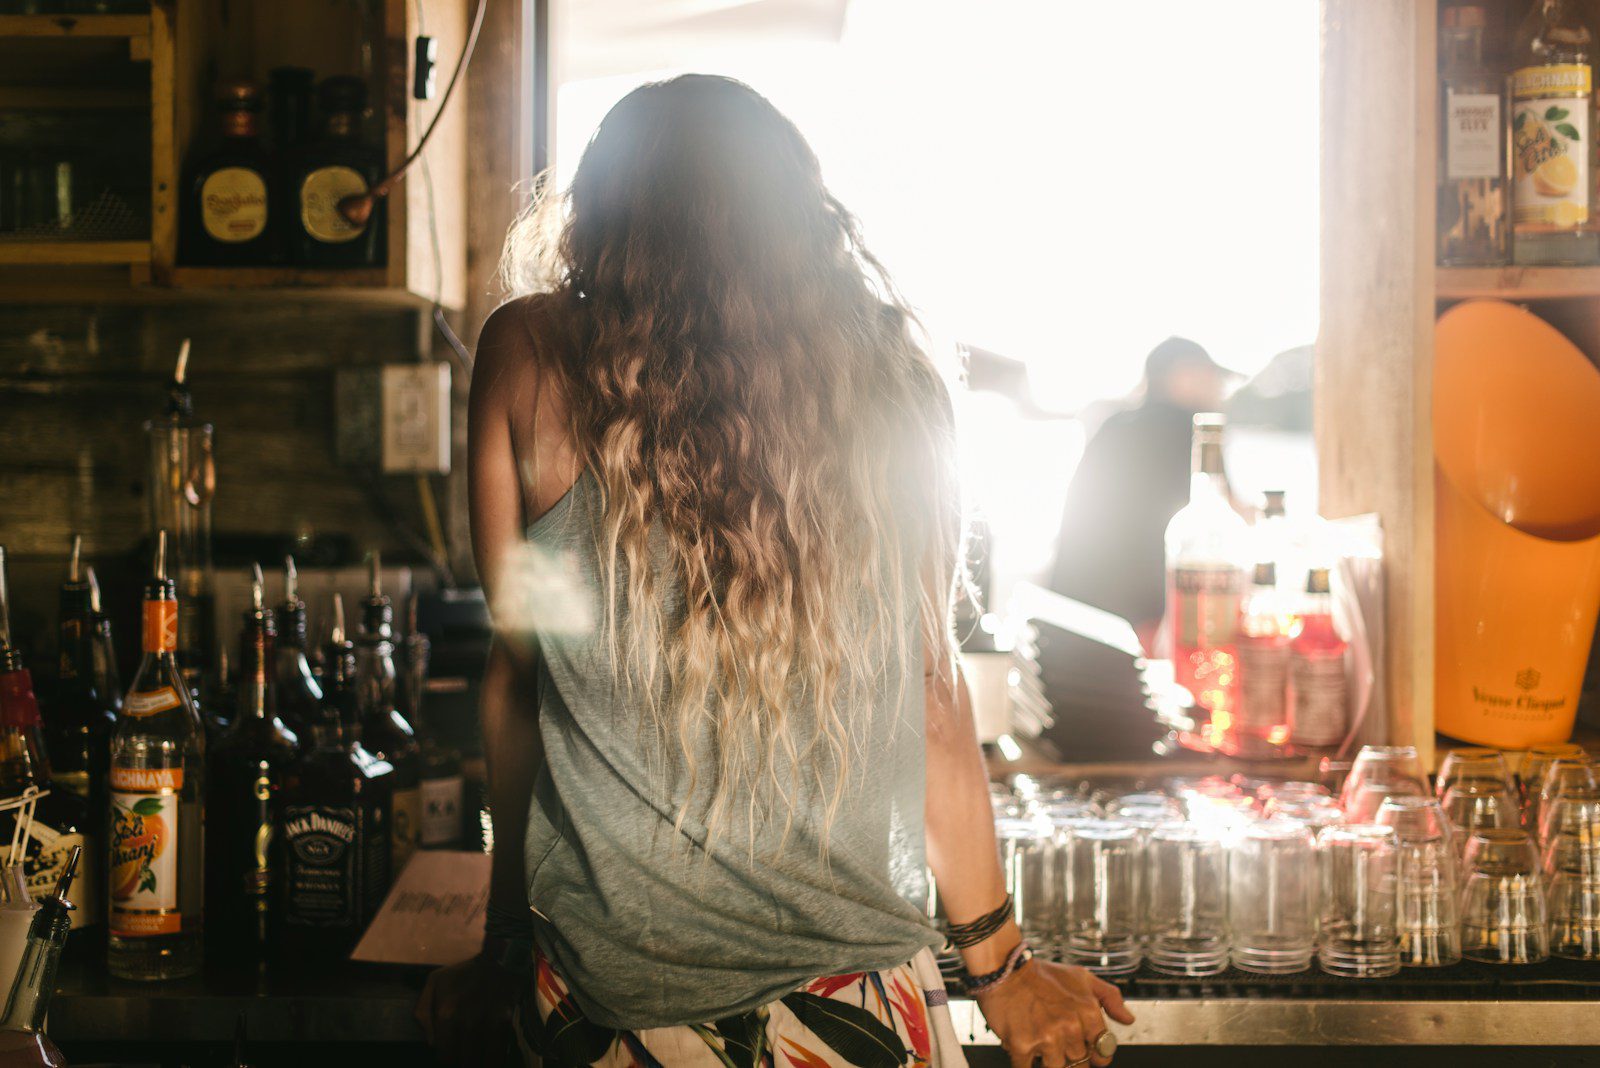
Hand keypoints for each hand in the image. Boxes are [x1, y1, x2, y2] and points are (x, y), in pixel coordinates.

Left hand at [416, 955, 527, 1067]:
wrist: (499, 958)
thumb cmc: (464, 972)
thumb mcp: (434, 983)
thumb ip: (423, 1012)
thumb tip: (431, 1043)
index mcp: (445, 1014)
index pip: (444, 1057)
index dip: (447, 1064)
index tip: (450, 1062)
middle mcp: (465, 1022)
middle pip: (462, 1062)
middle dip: (462, 1065)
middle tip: (463, 1061)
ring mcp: (486, 1022)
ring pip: (481, 1061)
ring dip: (477, 1064)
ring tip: (475, 1062)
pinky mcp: (505, 1021)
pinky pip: (498, 1052)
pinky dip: (494, 1062)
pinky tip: (491, 1062)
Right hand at [974, 958, 1134, 1067]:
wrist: (1005, 968)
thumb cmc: (1042, 974)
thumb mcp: (1082, 977)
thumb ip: (1109, 997)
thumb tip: (1128, 1020)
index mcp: (1088, 1013)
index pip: (1104, 1050)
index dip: (1095, 1052)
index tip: (1085, 1049)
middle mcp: (1070, 1027)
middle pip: (1080, 1063)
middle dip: (1069, 1055)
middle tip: (1055, 1039)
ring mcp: (1046, 1038)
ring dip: (1047, 1059)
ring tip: (1039, 1040)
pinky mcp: (1022, 1045)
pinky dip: (1024, 1063)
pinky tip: (1022, 1047)